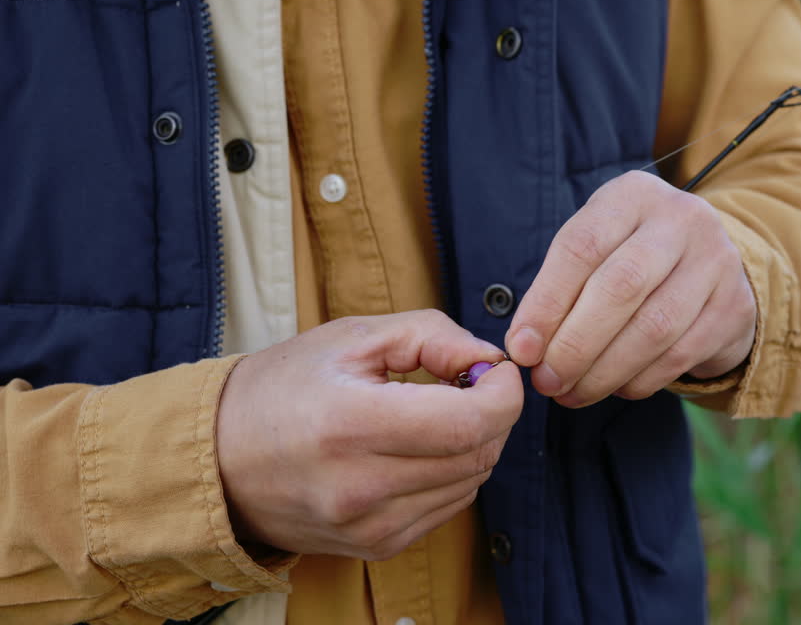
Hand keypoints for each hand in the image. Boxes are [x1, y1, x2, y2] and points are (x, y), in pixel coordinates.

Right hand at [216, 310, 521, 560]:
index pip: (469, 423)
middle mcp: (361, 487)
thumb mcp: (352, 336)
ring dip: (474, 443)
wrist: (215, 459)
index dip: (503, 394)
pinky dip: (452, 474)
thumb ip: (431, 335)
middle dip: (492, 412)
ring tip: (438, 413)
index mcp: (351, 425)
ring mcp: (369, 527)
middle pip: (478, 453)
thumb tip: (489, 358)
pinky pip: (448, 508)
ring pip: (471, 482)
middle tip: (468, 383)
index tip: (496, 370)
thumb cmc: (282, 387)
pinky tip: (420, 448)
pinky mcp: (376, 548)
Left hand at [505, 171, 755, 407]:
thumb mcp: (598, 250)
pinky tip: (614, 388)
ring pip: (653, 329)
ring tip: (572, 393)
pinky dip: (638, 380)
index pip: (582, 247)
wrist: (712, 265)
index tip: (521, 349)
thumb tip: (525, 347)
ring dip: (603, 372)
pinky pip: (678, 355)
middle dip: (575, 344)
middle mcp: (681, 219)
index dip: (546, 303)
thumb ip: (559, 290)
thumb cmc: (634, 258)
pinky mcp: (734, 306)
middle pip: (621, 287)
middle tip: (546, 380)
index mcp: (633, 194)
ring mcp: (716, 261)